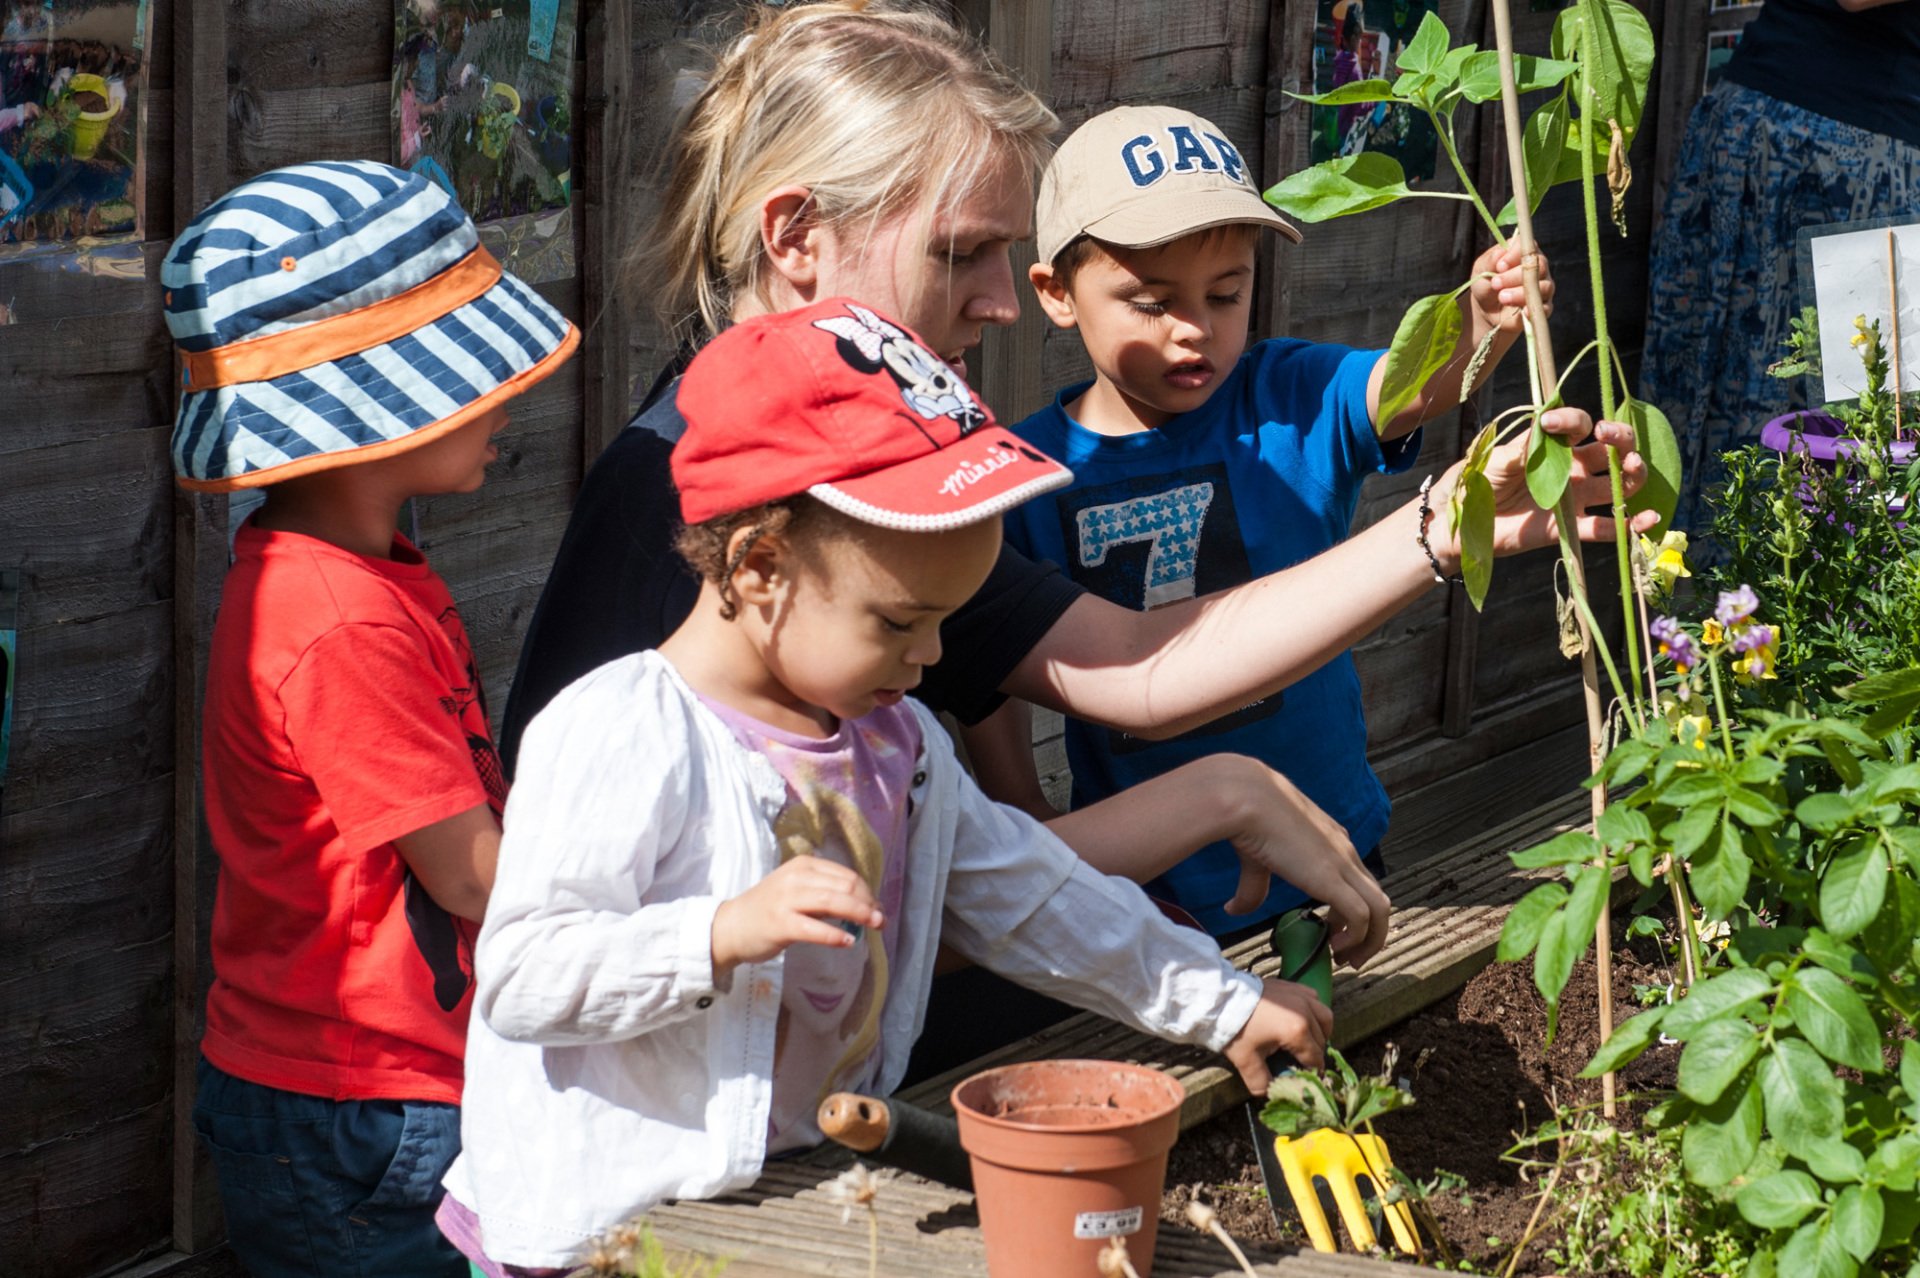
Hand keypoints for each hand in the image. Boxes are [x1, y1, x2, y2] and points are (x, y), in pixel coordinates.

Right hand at [711, 856, 883, 974]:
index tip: (876, 908)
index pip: (846, 875)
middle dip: (868, 903)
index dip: (867, 892)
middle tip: (879, 920)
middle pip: (845, 885)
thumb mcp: (798, 891)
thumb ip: (826, 894)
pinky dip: (835, 935)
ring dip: (860, 914)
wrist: (731, 926)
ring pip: (833, 901)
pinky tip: (848, 942)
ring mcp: (787, 899)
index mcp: (804, 865)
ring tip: (875, 926)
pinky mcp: (781, 923)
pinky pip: (815, 928)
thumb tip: (864, 905)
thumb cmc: (768, 910)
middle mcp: (796, 877)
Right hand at [1212, 757, 1390, 968]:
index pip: (1358, 881)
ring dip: (1369, 940)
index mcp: (1330, 841)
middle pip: (1377, 897)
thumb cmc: (1246, 815)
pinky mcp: (1333, 877)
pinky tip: (1333, 946)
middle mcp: (1345, 851)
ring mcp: (1343, 863)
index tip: (1333, 934)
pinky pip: (1362, 916)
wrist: (1243, 797)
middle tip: (1348, 957)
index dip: (1350, 912)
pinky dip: (1355, 937)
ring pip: (1380, 910)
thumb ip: (1253, 887)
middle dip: (1370, 932)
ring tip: (1348, 960)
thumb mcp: (1255, 858)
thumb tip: (1234, 910)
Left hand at [1223, 977, 1334, 1091]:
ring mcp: (1301, 996)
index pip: (1315, 1059)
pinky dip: (1314, 1012)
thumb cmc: (1235, 1028)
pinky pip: (1315, 1000)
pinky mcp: (1293, 986)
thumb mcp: (1246, 1062)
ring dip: (1320, 1033)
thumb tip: (1272, 1093)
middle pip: (1321, 1041)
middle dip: (1313, 1055)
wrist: (1220, 997)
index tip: (1305, 1078)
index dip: (1312, 1073)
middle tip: (1299, 1063)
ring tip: (1307, 1042)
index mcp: (1297, 1032)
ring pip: (1325, 1018)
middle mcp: (1305, 1012)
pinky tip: (1302, 1019)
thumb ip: (1262, 1083)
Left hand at [1428, 408, 1654, 569]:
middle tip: (1608, 436)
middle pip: (1612, 450)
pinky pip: (1608, 528)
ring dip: (1633, 475)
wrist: (1464, 521)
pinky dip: (1631, 525)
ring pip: (1618, 485)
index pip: (1579, 426)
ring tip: (1631, 468)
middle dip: (1621, 439)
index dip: (1572, 420)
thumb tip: (1544, 428)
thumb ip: (1521, 448)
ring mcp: (1576, 498)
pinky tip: (1647, 518)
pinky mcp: (1571, 528)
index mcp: (1555, 447)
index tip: (1551, 422)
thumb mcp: (1495, 460)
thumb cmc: (1477, 482)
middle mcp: (1573, 469)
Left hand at [1468, 244, 1553, 337]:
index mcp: (1523, 252)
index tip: (1499, 266)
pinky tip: (1524, 312)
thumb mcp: (1481, 270)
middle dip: (1514, 276)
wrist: (1485, 310)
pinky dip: (1535, 309)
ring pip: (1544, 286)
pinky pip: (1546, 307)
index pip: (1528, 247)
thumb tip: (1500, 253)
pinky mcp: (1543, 307)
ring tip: (1502, 297)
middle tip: (1495, 284)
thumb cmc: (1485, 283)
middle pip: (1539, 266)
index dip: (1515, 255)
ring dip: (1521, 293)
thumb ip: (1490, 261)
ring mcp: (1544, 287)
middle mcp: (1538, 267)